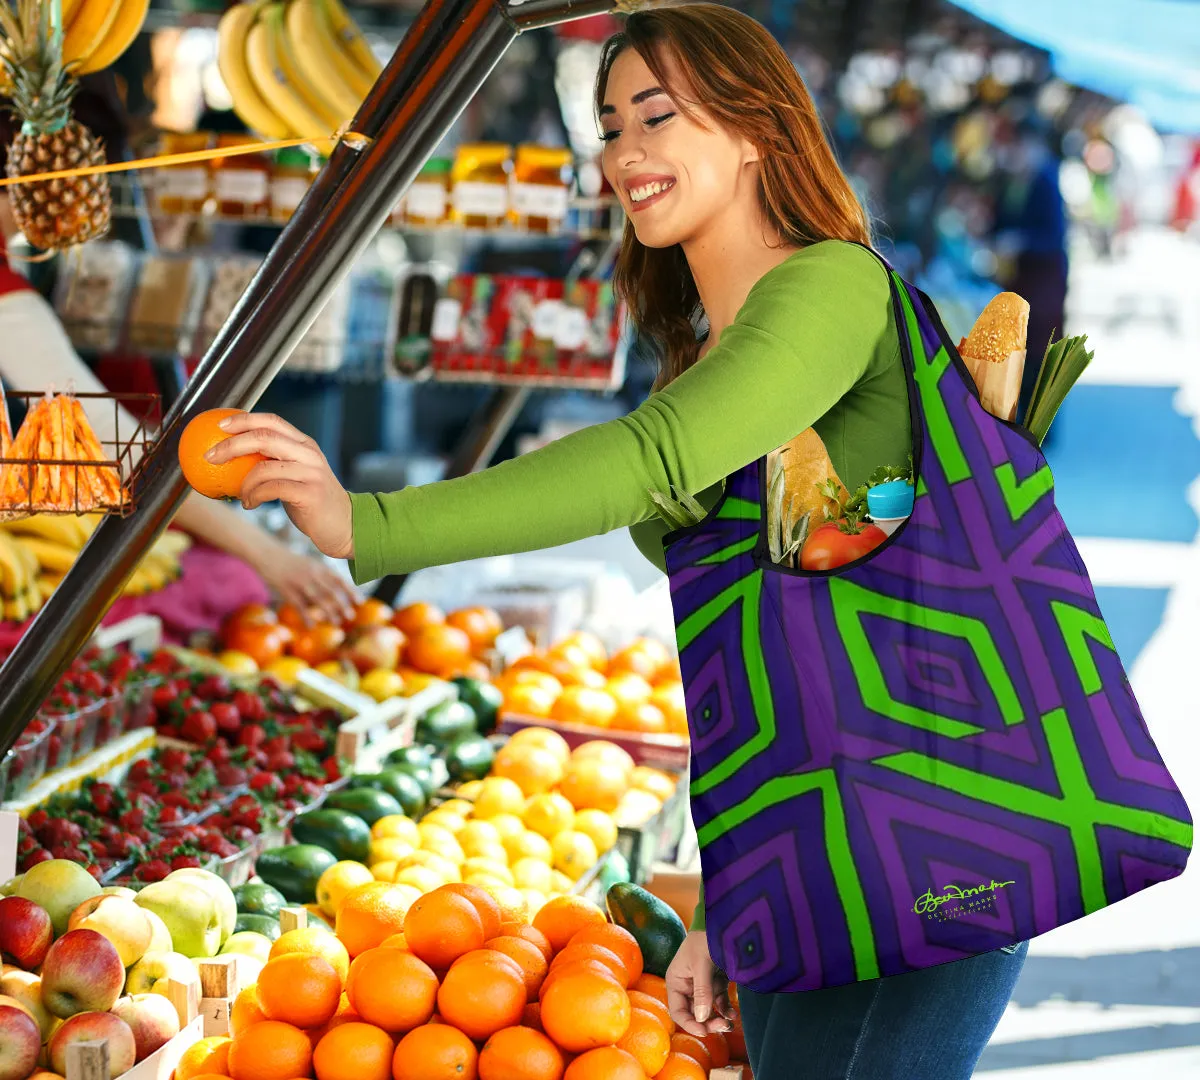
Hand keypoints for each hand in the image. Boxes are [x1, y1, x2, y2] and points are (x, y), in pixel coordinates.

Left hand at [207, 412, 353, 559]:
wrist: (344, 525)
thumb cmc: (312, 502)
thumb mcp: (295, 475)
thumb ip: (273, 462)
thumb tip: (232, 457)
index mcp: (304, 444)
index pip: (272, 421)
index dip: (244, 419)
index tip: (220, 426)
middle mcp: (309, 454)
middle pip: (264, 437)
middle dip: (232, 445)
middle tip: (211, 456)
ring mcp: (311, 472)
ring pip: (264, 467)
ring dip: (243, 483)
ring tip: (239, 495)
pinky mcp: (310, 493)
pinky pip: (271, 489)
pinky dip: (254, 496)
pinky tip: (249, 504)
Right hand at [249, 541, 358, 625]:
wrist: (269, 555)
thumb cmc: (293, 564)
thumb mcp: (311, 564)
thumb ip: (324, 576)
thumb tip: (340, 593)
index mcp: (320, 567)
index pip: (340, 580)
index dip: (351, 591)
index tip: (360, 602)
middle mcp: (312, 574)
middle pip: (330, 591)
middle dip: (342, 605)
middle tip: (350, 616)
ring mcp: (299, 582)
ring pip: (317, 599)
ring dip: (328, 612)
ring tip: (337, 622)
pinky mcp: (286, 590)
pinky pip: (298, 605)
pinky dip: (305, 616)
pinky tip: (312, 626)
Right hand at [665, 931, 734, 1036]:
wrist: (723, 920)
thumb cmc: (705, 938)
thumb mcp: (701, 963)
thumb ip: (702, 991)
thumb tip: (701, 1018)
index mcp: (676, 981)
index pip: (678, 1011)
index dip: (689, 1023)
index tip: (704, 1031)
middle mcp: (687, 986)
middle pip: (694, 1014)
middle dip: (707, 1022)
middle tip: (722, 1026)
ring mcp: (702, 986)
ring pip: (708, 1011)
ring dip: (717, 1019)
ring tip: (729, 1023)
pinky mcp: (717, 983)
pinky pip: (719, 1003)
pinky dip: (725, 1010)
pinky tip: (733, 1014)